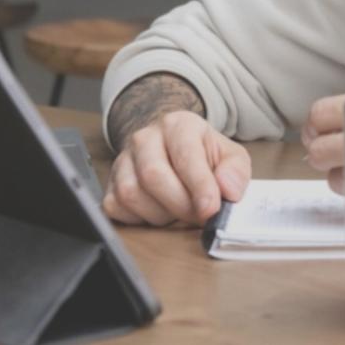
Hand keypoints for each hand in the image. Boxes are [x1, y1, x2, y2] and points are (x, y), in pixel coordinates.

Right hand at [102, 110, 250, 226]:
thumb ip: (235, 171)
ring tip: (179, 211)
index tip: (211, 208)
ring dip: (160, 215)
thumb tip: (228, 190)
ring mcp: (123, 160)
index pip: (184, 155)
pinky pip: (116, 207)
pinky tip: (157, 212)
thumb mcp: (229, 156)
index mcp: (178, 125)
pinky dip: (138, 219)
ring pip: (131, 194)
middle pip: (153, 176)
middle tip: (199, 216)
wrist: (172, 147)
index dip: (199, 185)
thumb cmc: (202, 154)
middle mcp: (145, 138)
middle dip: (180, 205)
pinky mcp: (110, 183)